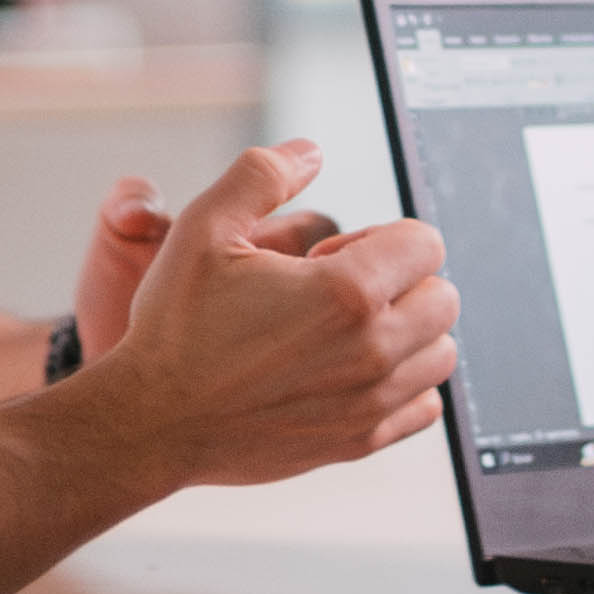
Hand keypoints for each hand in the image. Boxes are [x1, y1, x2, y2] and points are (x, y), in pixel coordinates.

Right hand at [69, 141, 454, 484]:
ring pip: (439, 353)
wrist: (151, 423)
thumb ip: (264, 174)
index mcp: (346, 292)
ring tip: (345, 332)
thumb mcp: (204, 228)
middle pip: (442, 297)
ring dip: (407, 333)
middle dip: (401, 282)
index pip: (427, 244)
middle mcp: (372, 350)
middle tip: (337, 292)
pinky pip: (424, 407)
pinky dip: (404, 385)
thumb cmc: (174, 327)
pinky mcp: (358, 441)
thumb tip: (310, 152)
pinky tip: (351, 373)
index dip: (382, 237)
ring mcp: (369, 402)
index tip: (333, 255)